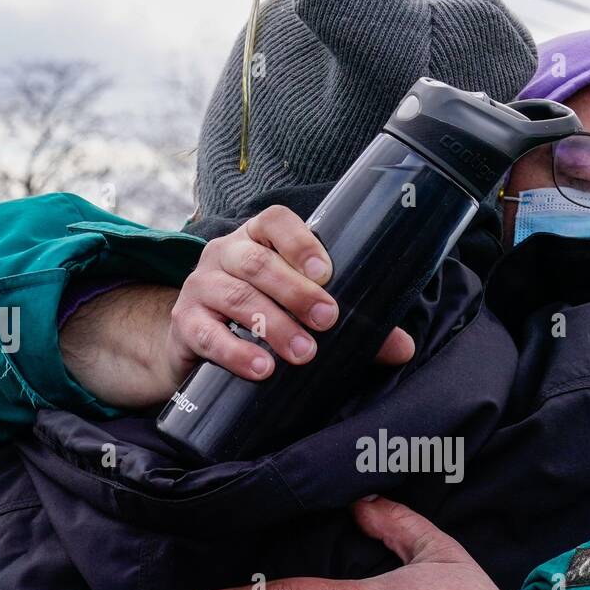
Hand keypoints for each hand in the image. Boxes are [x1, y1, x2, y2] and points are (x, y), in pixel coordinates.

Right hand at [59, 205, 414, 407]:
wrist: (196, 344)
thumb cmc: (261, 319)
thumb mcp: (301, 314)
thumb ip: (352, 327)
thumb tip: (403, 348)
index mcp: (256, 240)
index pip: (274, 221)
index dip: (299, 240)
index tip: (326, 271)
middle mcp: (224, 254)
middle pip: (258, 262)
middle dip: (296, 292)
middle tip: (329, 320)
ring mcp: (200, 287)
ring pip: (234, 296)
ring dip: (272, 324)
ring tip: (303, 353)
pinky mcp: (186, 325)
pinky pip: (207, 334)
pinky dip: (235, 352)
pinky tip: (261, 368)